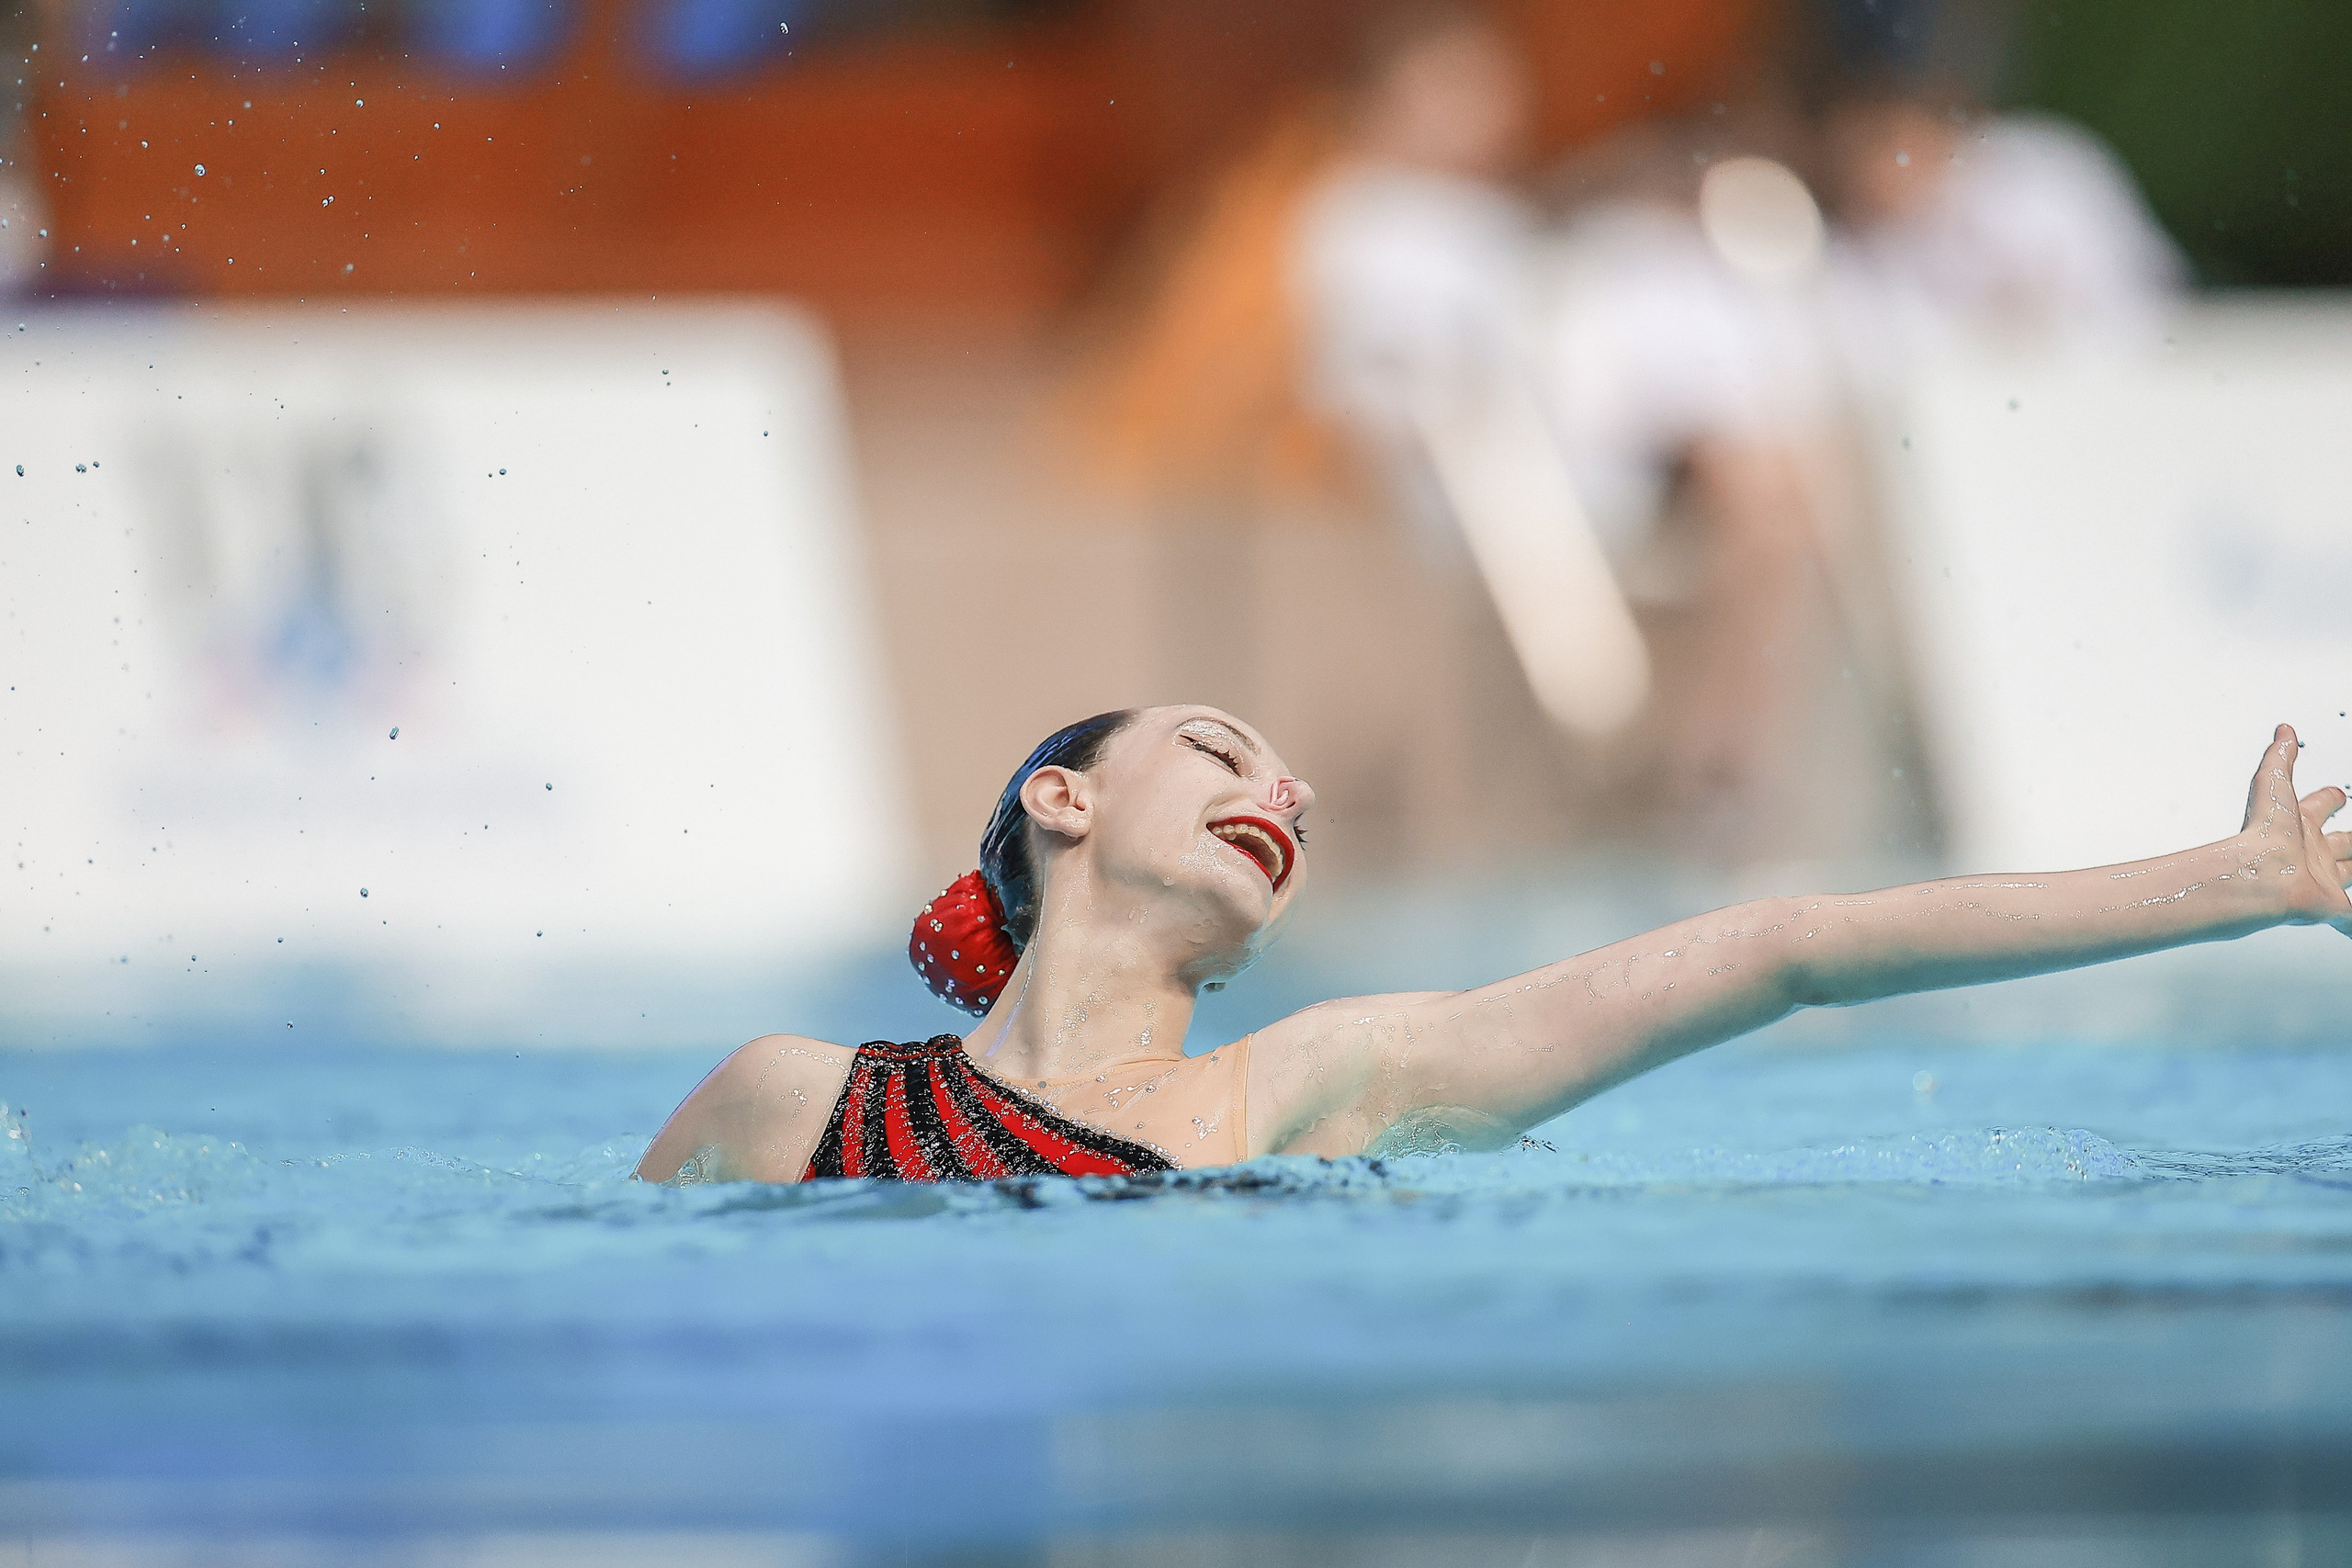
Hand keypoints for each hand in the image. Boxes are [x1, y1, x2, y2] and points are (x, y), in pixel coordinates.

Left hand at [2238, 724, 2351, 936]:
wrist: (2260, 876)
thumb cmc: (2262, 832)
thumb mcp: (2272, 784)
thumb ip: (2279, 757)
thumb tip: (2283, 730)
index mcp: (2299, 826)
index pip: (2317, 807)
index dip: (2329, 799)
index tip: (2336, 794)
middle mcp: (2311, 853)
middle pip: (2340, 843)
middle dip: (2350, 838)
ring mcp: (2322, 881)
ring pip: (2349, 873)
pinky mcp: (2331, 907)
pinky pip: (2349, 919)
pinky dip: (2351, 922)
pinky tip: (2350, 922)